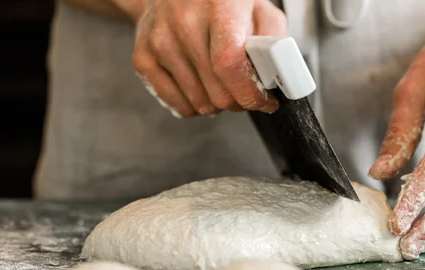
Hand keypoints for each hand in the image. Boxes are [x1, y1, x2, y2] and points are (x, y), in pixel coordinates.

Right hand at [131, 0, 286, 117]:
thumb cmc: (221, 3)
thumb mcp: (257, 9)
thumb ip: (273, 40)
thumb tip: (280, 75)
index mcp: (219, 5)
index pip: (230, 64)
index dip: (250, 93)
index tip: (264, 101)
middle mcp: (184, 21)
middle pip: (217, 92)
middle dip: (238, 101)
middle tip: (243, 91)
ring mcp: (160, 40)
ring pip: (199, 103)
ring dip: (217, 103)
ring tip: (220, 83)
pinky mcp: (143, 57)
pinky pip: (178, 104)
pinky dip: (195, 105)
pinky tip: (200, 85)